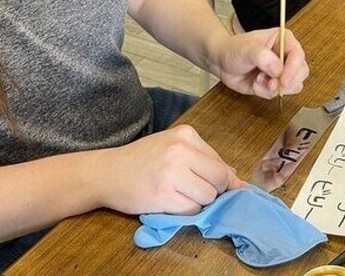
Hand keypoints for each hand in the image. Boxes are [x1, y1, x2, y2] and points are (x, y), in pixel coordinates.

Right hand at [97, 125, 245, 214]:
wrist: (107, 172)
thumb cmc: (143, 160)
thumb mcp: (174, 148)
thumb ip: (205, 160)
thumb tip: (237, 179)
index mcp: (186, 134)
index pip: (220, 163)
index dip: (222, 180)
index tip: (216, 188)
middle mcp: (180, 150)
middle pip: (219, 180)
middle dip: (213, 191)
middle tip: (193, 191)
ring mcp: (171, 173)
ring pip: (208, 197)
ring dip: (198, 202)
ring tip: (178, 195)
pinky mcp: (162, 195)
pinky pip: (192, 210)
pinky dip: (186, 211)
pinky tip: (170, 202)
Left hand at [210, 28, 308, 98]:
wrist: (222, 62)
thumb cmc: (234, 49)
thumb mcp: (246, 49)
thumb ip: (262, 57)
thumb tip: (277, 70)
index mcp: (284, 40)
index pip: (298, 55)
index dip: (293, 69)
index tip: (283, 79)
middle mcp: (286, 56)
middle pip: (301, 72)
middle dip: (286, 81)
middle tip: (270, 82)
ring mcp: (282, 71)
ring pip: (294, 85)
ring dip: (275, 87)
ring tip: (258, 80)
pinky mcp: (275, 84)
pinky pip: (279, 94)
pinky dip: (266, 92)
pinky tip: (255, 83)